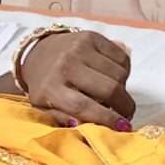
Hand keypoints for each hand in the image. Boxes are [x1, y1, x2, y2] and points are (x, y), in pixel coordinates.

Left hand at [19, 30, 136, 130]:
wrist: (38, 51)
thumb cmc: (45, 85)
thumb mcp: (44, 107)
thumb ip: (63, 119)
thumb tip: (85, 126)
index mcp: (51, 88)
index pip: (83, 106)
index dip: (107, 118)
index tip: (123, 127)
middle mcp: (66, 65)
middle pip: (108, 88)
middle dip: (124, 105)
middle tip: (127, 113)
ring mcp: (80, 48)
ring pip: (119, 73)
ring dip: (124, 88)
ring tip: (117, 95)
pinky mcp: (92, 37)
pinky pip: (122, 57)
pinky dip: (124, 70)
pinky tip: (116, 77)